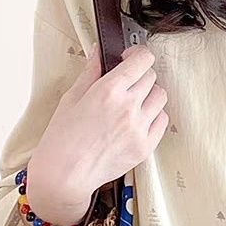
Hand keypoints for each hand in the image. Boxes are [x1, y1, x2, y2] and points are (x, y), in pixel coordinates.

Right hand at [26, 44, 168, 225]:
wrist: (66, 173)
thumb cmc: (63, 137)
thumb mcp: (72, 97)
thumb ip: (91, 72)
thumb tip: (100, 51)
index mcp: (109, 90)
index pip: (142, 60)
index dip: (138, 55)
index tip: (131, 59)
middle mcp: (129, 107)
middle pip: (152, 77)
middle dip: (140, 76)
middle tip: (128, 84)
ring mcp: (139, 128)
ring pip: (160, 98)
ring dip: (149, 96)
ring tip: (134, 103)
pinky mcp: (145, 147)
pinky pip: (162, 122)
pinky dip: (154, 117)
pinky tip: (139, 120)